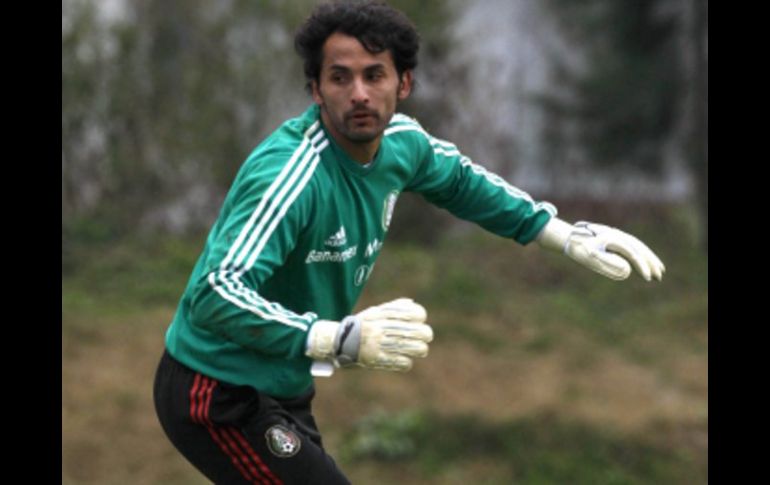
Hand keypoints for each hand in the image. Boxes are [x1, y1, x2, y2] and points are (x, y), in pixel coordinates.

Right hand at [306, 298, 433, 371]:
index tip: (418, 321)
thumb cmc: (360, 326)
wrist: (338, 342)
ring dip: (419, 349)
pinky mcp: (379, 360)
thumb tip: (412, 304)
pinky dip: (406, 362)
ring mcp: (382, 344)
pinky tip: (403, 359)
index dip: (420, 317)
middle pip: (420, 332)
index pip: (415, 313)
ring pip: (416, 348)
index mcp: (384, 314)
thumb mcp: (374, 312)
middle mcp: (384, 328)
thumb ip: (393, 307)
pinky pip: (404, 363)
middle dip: (425, 335)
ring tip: (418, 349)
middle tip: (423, 338)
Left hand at [537, 217, 664, 280]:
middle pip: (639, 248)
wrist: (568, 237)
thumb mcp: (591, 257)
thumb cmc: (578, 248)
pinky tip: (647, 265)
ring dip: (649, 259)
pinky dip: (642, 255)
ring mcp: (617, 236)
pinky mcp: (616, 239)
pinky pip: (633, 247)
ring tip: (659, 272)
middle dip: (651, 262)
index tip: (648, 278)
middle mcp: (617, 235)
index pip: (632, 253)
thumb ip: (609, 263)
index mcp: (612, 239)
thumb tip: (628, 270)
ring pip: (638, 247)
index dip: (642, 265)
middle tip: (660, 276)